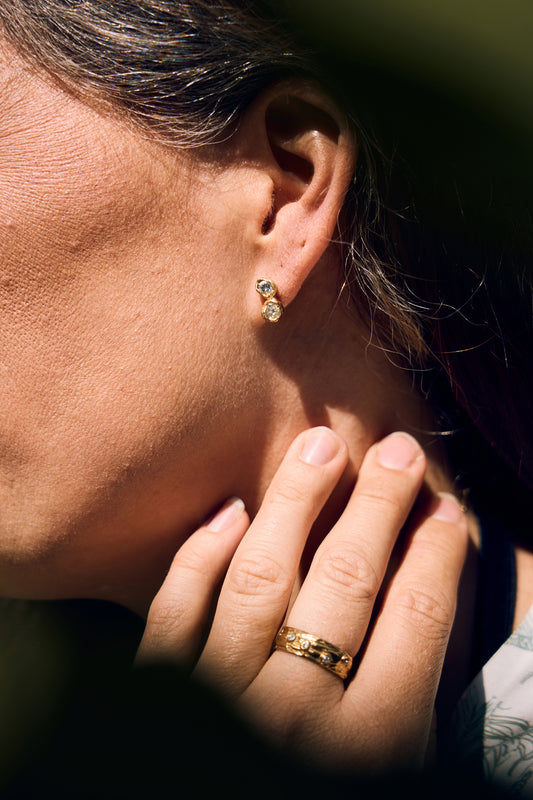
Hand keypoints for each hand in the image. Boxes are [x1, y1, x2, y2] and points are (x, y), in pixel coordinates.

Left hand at [136, 428, 467, 773]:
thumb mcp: (389, 776)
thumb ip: (406, 707)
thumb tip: (424, 602)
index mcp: (371, 750)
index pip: (415, 617)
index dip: (438, 552)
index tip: (448, 511)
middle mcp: (296, 717)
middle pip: (348, 581)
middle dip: (380, 505)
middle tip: (399, 451)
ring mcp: (220, 698)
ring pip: (262, 576)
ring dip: (296, 502)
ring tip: (321, 444)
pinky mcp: (160, 691)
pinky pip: (176, 610)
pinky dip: (200, 556)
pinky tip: (231, 510)